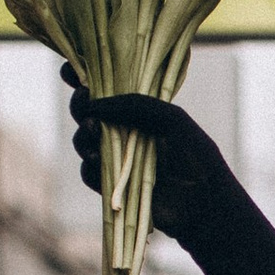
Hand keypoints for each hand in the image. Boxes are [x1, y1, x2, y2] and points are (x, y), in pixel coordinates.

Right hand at [60, 73, 231, 242]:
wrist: (203, 204)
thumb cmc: (196, 158)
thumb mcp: (172, 119)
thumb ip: (136, 105)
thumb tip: (95, 104)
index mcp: (140, 112)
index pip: (109, 91)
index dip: (86, 79)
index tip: (70, 70)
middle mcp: (126, 133)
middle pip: (89, 114)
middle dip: (80, 105)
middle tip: (85, 102)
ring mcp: (119, 160)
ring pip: (84, 142)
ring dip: (83, 136)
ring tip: (94, 132)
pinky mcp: (114, 187)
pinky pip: (88, 173)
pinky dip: (89, 166)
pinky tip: (97, 161)